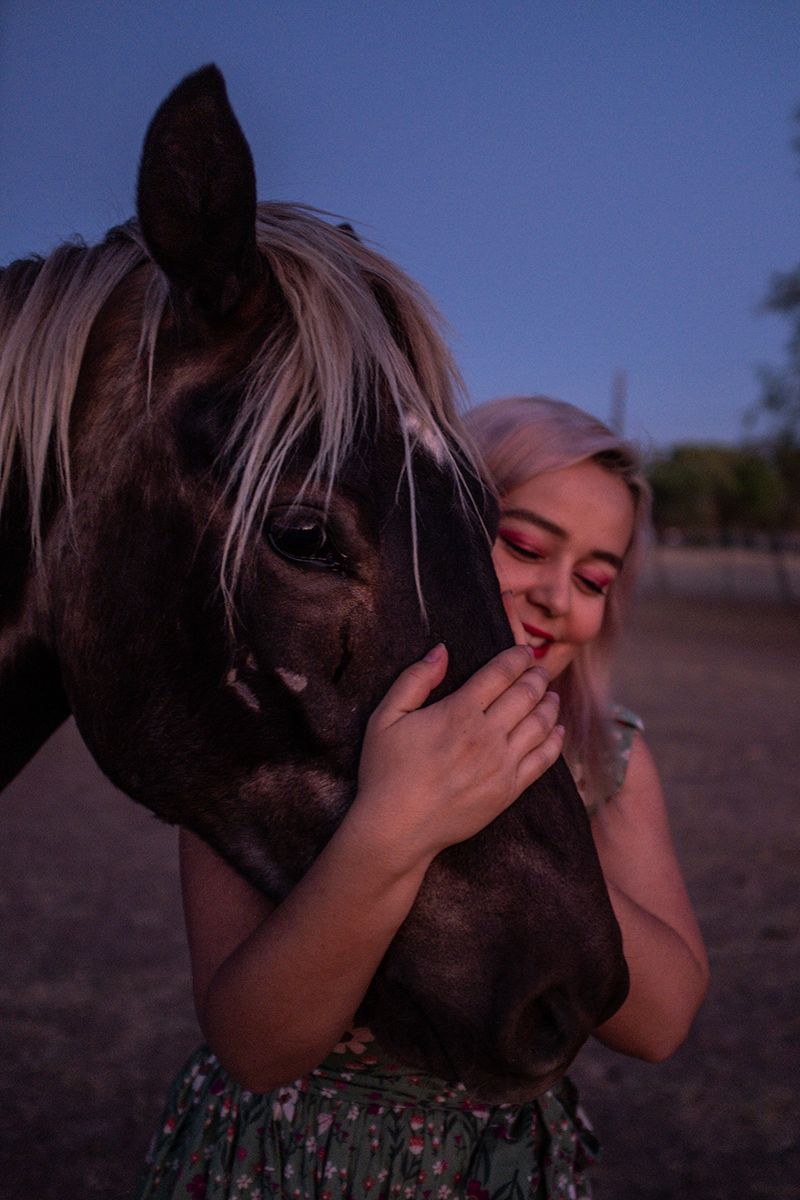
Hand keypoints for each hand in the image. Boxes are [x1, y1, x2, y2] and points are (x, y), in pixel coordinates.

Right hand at [348, 643, 562, 873]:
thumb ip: (414, 680)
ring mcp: (502, 764)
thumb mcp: (386, 717)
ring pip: (541, 724)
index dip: (517, 657)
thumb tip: (441, 650)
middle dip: (537, 676)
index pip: (500, 673)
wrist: (397, 827)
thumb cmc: (386, 771)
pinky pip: (544, 759)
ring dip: (549, 703)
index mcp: (458, 712)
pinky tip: (557, 729)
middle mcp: (486, 735)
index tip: (523, 651)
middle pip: (526, 694)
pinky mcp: (509, 790)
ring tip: (551, 694)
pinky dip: (556, 740)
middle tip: (540, 669)